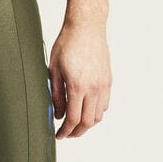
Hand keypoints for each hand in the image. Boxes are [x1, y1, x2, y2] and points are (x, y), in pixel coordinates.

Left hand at [48, 20, 111, 137]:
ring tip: (75, 123)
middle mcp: (94, 88)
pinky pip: (105, 104)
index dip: (65, 131)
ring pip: (98, 116)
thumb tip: (58, 115)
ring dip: (87, 124)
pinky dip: (96, 112)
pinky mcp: (108, 80)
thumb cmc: (67, 43)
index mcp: (78, 85)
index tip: (59, 135)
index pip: (73, 119)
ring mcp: (103, 85)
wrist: (86, 27)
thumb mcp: (54, 69)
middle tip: (66, 134)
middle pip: (88, 122)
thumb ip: (56, 94)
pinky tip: (86, 109)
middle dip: (76, 132)